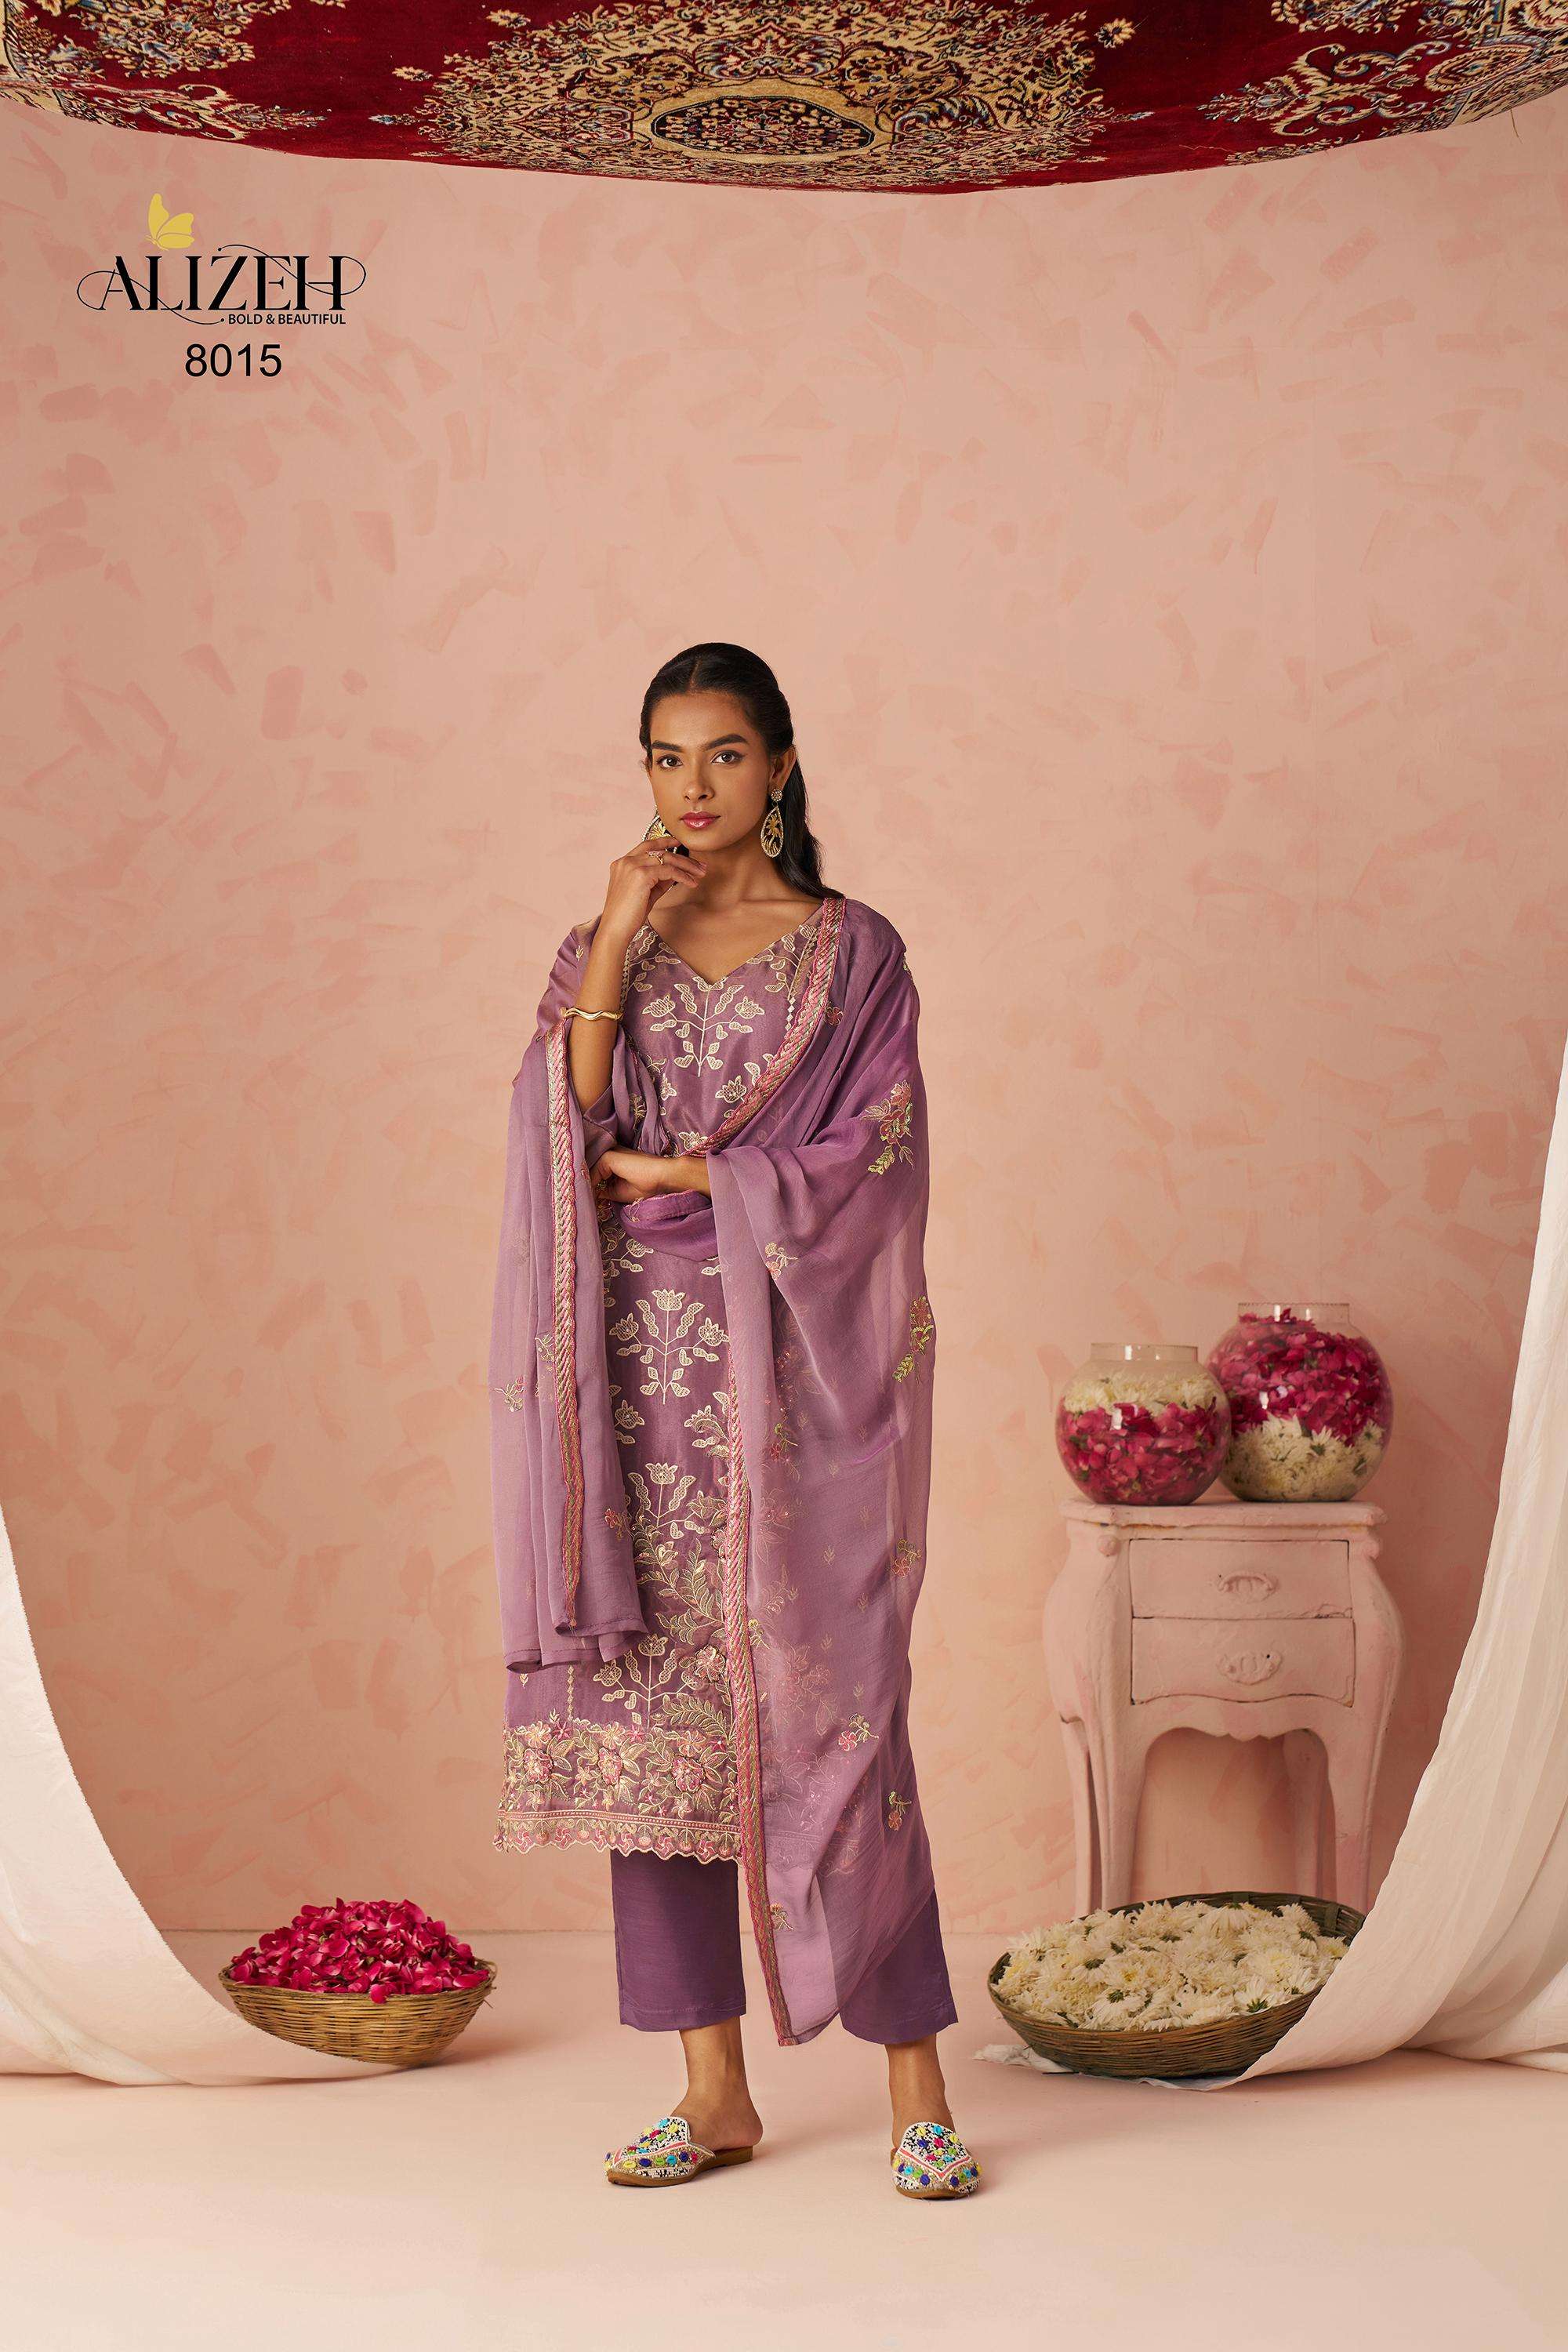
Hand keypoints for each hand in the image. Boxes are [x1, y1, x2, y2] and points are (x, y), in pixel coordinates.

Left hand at [593, 1149, 710, 1202]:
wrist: (661, 1177)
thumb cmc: (646, 1185)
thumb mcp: (620, 1191)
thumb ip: (606, 1190)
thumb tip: (593, 1194)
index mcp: (615, 1162)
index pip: (596, 1173)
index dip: (590, 1186)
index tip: (586, 1200)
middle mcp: (610, 1155)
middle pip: (591, 1170)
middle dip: (586, 1185)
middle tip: (581, 1201)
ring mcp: (608, 1154)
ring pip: (590, 1171)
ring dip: (586, 1186)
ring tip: (584, 1200)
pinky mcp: (608, 1156)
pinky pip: (592, 1173)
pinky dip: (590, 1185)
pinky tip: (591, 1195)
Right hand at [600, 834, 705, 942]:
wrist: (615, 929)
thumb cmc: (628, 916)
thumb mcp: (646, 893)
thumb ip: (658, 880)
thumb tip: (676, 873)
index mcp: (622, 863)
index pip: (646, 846)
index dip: (663, 841)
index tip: (678, 842)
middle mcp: (626, 861)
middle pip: (660, 851)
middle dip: (682, 857)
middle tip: (700, 865)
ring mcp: (632, 866)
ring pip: (666, 858)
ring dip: (687, 866)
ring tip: (700, 873)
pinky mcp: (641, 875)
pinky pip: (669, 870)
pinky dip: (683, 876)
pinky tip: (691, 882)